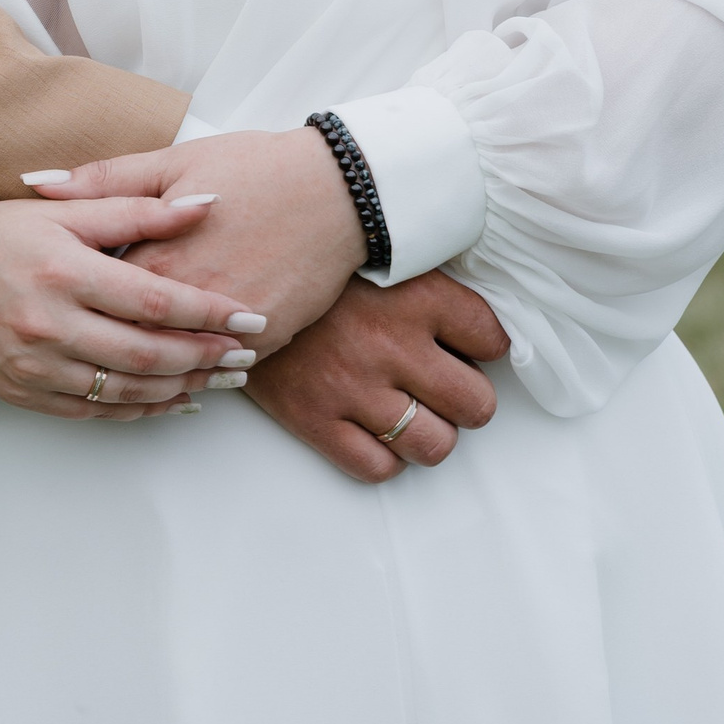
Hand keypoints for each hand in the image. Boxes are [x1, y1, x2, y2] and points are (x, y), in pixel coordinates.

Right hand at [0, 193, 267, 419]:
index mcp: (62, 269)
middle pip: (148, 353)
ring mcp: (38, 366)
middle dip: (207, 356)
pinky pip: (99, 412)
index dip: (208, 311)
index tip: (250, 315)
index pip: (154, 298)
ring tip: (224, 379)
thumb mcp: (60, 212)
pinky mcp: (29, 395)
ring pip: (129, 389)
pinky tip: (175, 398)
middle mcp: (50, 323)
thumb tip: (205, 204)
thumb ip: (135, 210)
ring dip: (184, 387)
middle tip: (248, 354)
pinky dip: (143, 409)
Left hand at [28, 128, 366, 353]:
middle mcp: (190, 296)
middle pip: (129, 337)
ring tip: (120, 372)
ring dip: (148, 373)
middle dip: (100, 346)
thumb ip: (102, 181)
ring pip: (175, 364)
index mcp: (157, 251)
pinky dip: (198, 376)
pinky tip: (180, 378)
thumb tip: (34, 183)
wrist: (337, 189)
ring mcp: (228, 324)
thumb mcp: (173, 161)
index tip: (57, 298)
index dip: (74, 297)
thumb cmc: (255, 167)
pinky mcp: (266, 339)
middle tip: (72, 345)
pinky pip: (221, 372)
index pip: (96, 292)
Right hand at [244, 270, 508, 481]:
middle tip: (441, 384)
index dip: (484, 346)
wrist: (231, 273)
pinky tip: (373, 427)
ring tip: (409, 409)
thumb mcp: (376, 255)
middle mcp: (391, 344)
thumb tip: (480, 326)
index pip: (492, 340)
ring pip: (434, 445)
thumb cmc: (314, 267)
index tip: (465, 343)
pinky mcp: (314, 418)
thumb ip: (428, 284)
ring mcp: (353, 387)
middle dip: (465, 399)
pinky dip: (384, 456)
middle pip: (477, 406)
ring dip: (429, 433)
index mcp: (415, 295)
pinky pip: (378, 467)